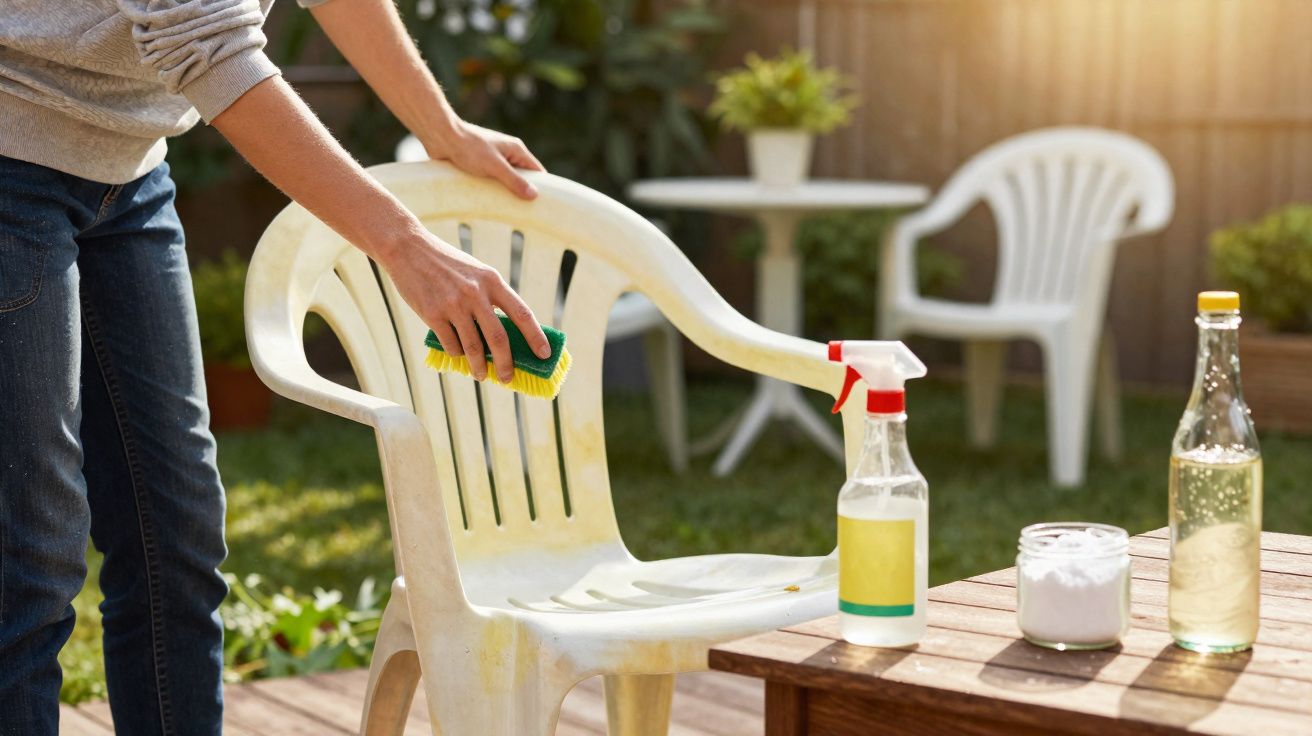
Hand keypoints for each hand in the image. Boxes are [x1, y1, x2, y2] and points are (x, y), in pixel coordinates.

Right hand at [376, 227, 550, 382]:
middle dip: (506, 364)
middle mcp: (475, 293)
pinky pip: (451, 345)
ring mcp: (453, 305)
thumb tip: (504, 336)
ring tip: (481, 375)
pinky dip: (457, 354)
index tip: (545, 355)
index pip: (522, 313)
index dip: (536, 336)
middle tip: (508, 378)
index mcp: (492, 281)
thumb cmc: (447, 264)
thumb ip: (491, 298)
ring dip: (479, 367)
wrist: (409, 249)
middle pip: (498, 338)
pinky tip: (458, 355)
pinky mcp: (433, 314)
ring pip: (473, 348)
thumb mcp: (476, 273)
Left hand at [422, 120, 544, 199]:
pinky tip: (492, 203)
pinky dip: (494, 191)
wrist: (441, 137)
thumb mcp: (494, 166)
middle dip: (523, 192)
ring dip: (507, 193)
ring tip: (509, 211)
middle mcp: (507, 154)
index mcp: (516, 149)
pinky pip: (492, 181)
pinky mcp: (480, 166)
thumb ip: (514, 180)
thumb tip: (533, 195)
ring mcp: (493, 160)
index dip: (543, 186)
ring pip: (506, 180)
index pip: (536, 171)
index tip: (544, 203)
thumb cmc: (468, 147)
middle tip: (526, 212)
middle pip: (522, 177)